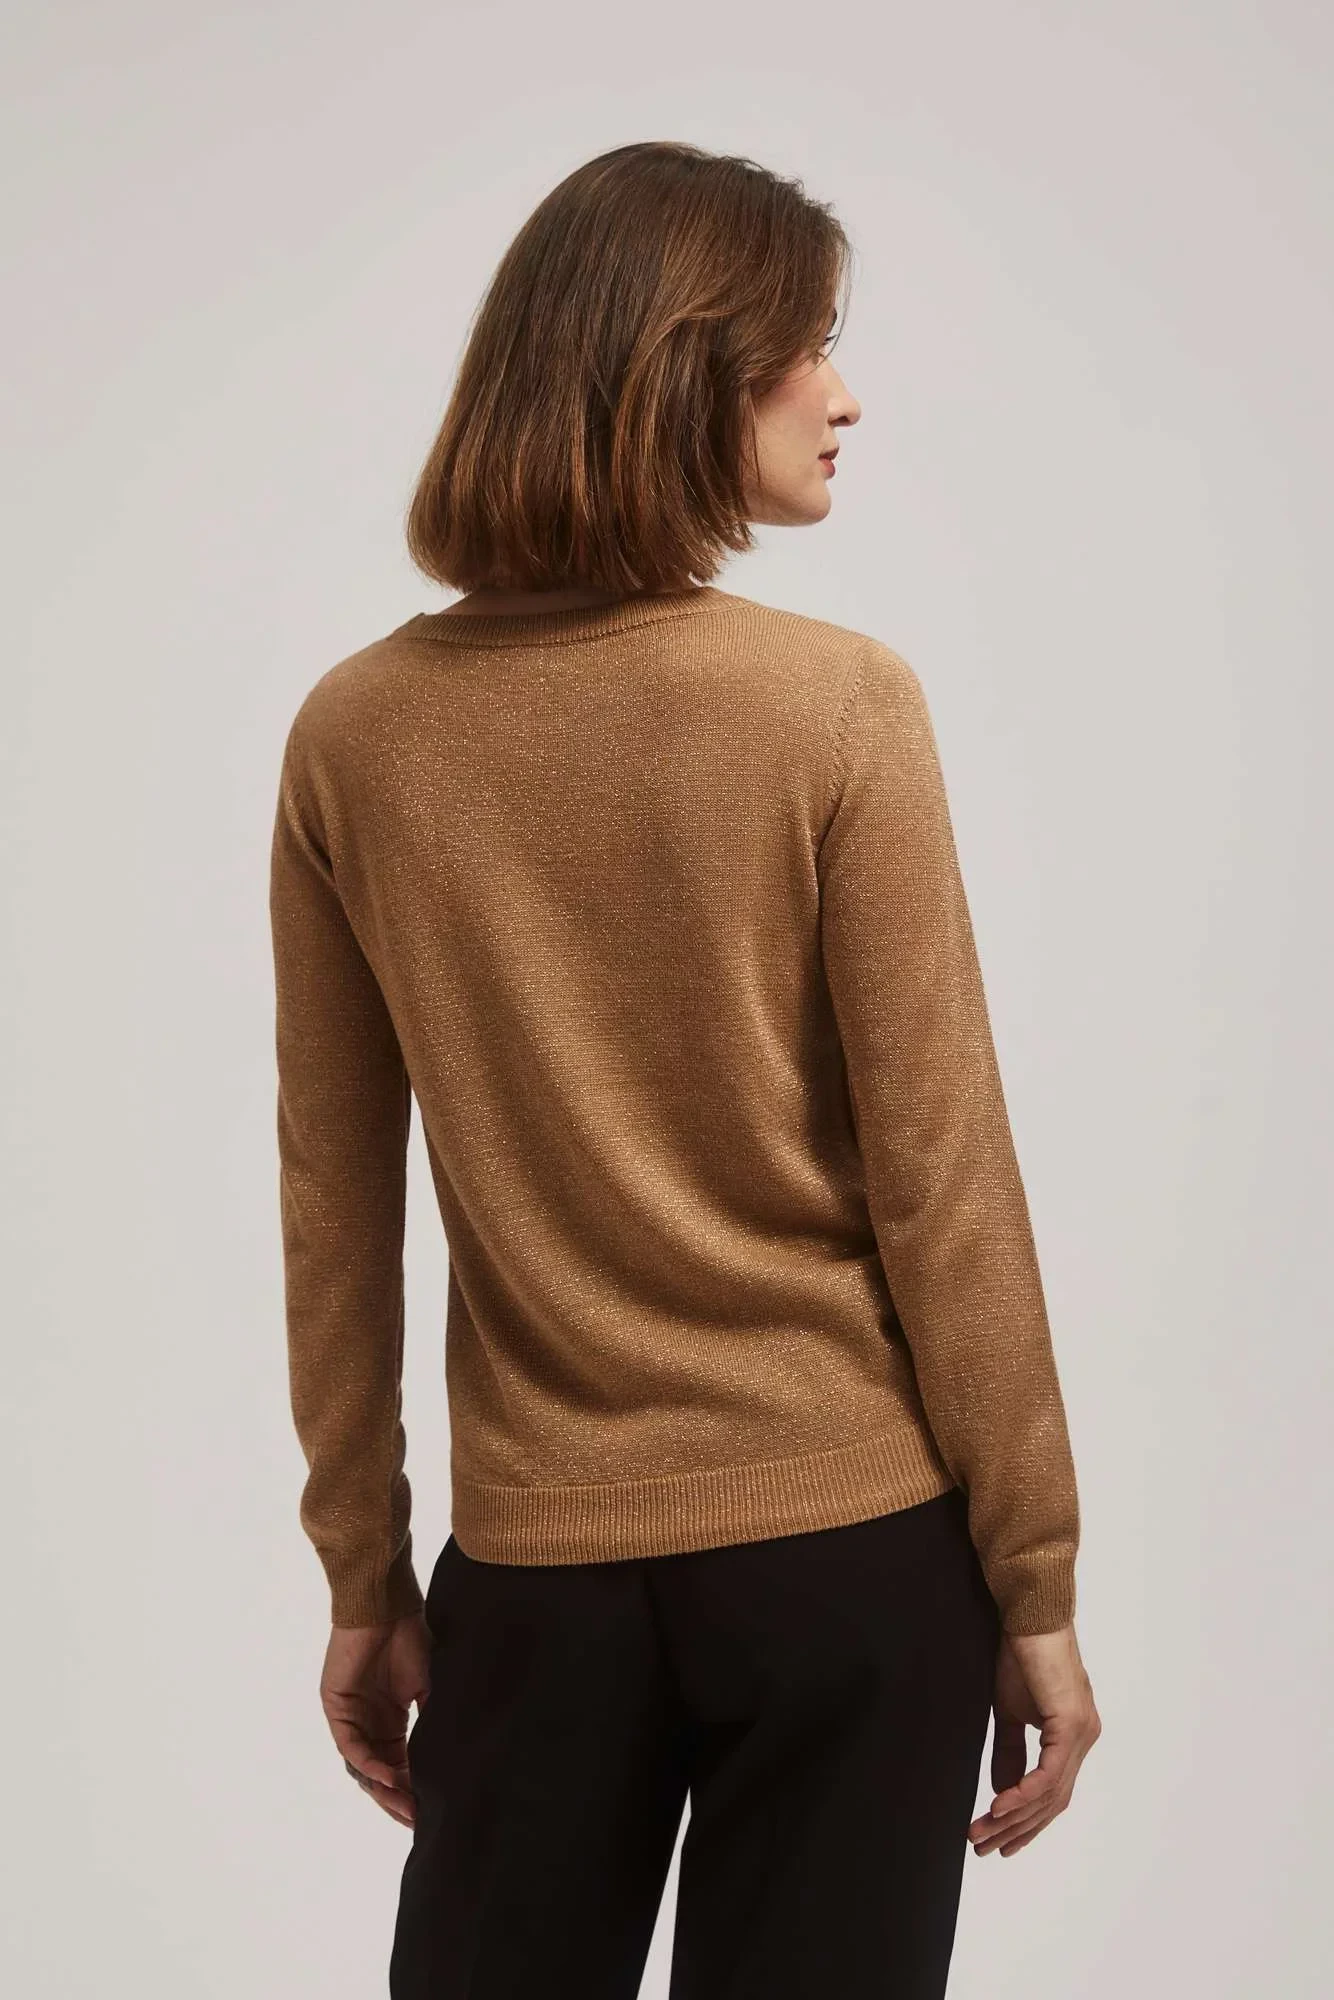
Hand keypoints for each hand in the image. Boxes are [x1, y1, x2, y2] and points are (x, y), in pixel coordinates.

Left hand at [319, 1612, 432, 1828]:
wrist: (387, 1605)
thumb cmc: (411, 1638)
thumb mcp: (430, 1688)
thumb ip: (432, 1723)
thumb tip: (451, 1763)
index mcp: (390, 1722)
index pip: (400, 1767)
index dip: (413, 1791)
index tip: (431, 1812)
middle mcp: (369, 1726)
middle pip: (380, 1775)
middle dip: (398, 1799)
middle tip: (417, 1820)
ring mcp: (351, 1719)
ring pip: (364, 1768)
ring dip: (384, 1789)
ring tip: (406, 1807)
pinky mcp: (336, 1710)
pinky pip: (350, 1748)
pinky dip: (369, 1764)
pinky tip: (388, 1776)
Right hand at [968, 1621, 1100, 1857]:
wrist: (1028, 1614)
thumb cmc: (1019, 1653)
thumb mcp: (1009, 1712)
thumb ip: (1010, 1751)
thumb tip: (1003, 1791)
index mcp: (1072, 1736)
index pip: (1052, 1792)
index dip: (1026, 1821)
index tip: (998, 1841)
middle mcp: (1084, 1739)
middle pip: (1052, 1801)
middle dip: (1016, 1828)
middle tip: (982, 1847)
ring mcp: (1082, 1733)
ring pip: (1050, 1793)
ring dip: (1013, 1817)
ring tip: (981, 1832)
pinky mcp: (1071, 1724)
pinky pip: (1049, 1773)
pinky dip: (1024, 1794)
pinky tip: (999, 1807)